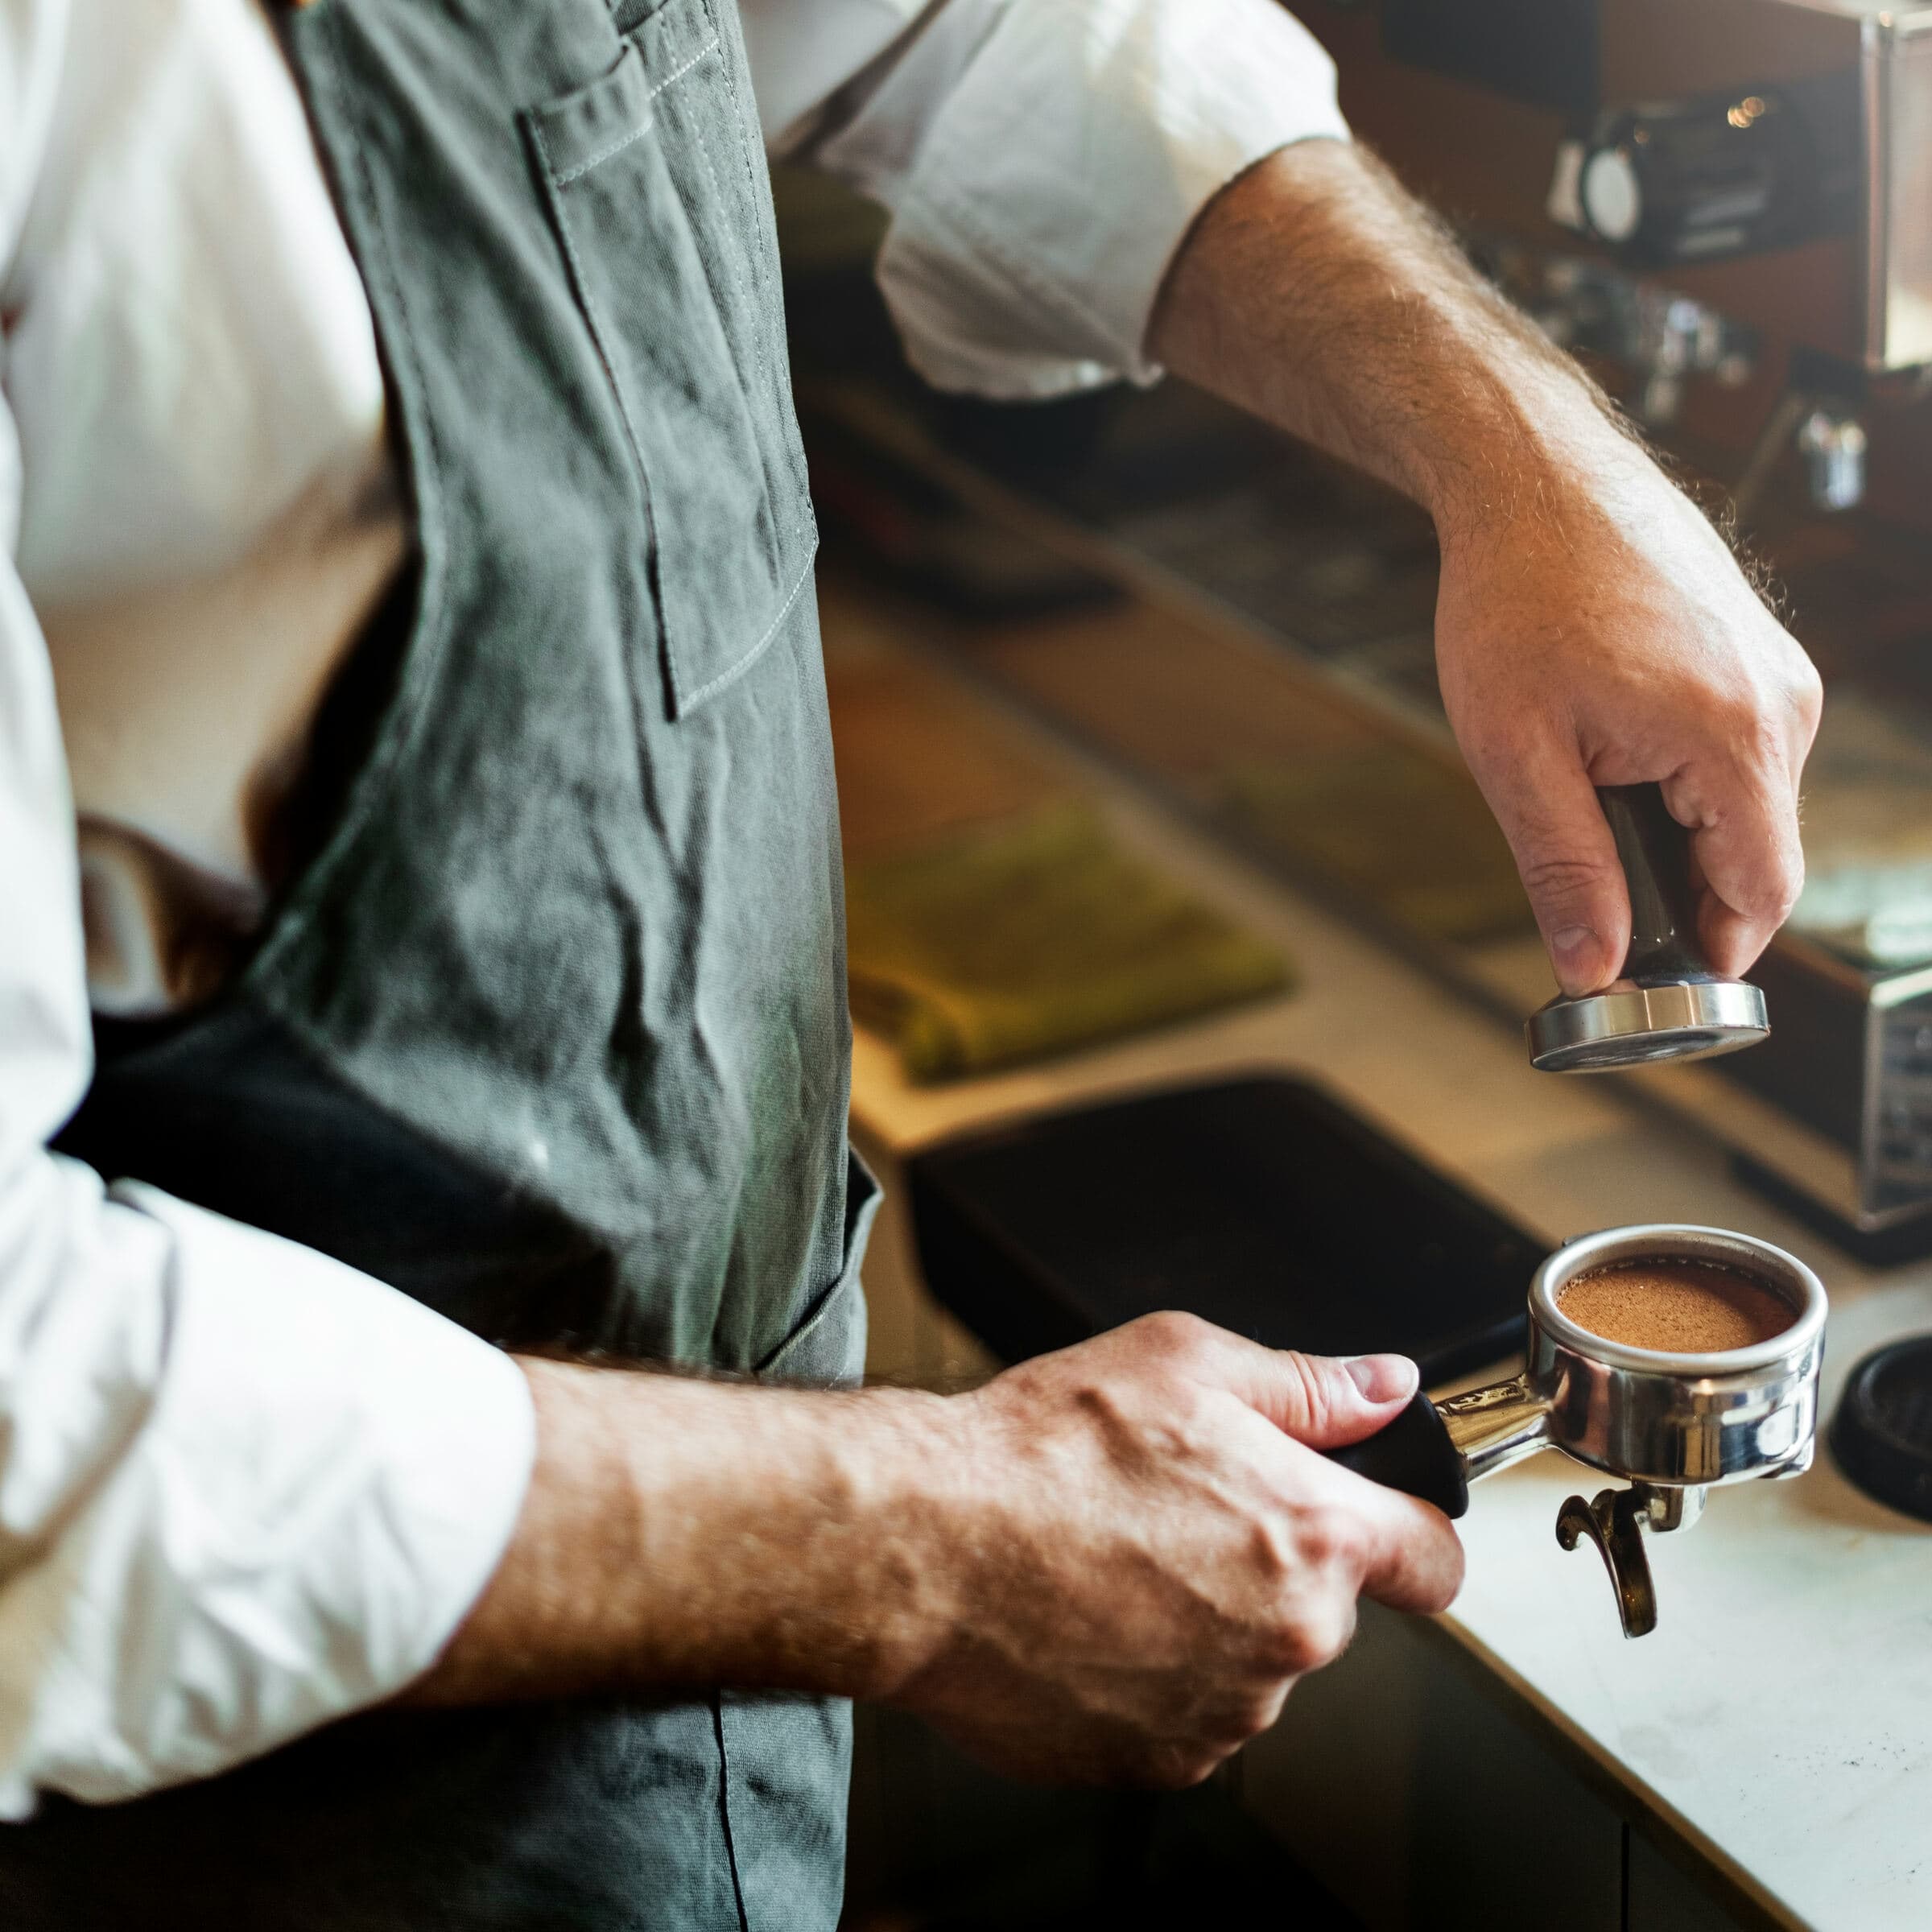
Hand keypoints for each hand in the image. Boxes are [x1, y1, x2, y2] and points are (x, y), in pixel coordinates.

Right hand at [891, 1312, 1463, 1787]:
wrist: (923, 1544)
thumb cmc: (1041, 1449)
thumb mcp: (1185, 1361)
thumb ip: (1309, 1386)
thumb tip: (1384, 1388)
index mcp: (1313, 1533)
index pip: (1435, 1560)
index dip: (1409, 1528)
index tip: (1377, 1521)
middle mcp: (1287, 1638)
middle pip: (1323, 1607)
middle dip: (1271, 1561)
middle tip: (1176, 1510)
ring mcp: (1225, 1713)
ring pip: (1248, 1661)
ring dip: (1207, 1620)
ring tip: (1114, 1559)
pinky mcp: (1158, 1761)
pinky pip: (1185, 1712)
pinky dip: (1150, 1672)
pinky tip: (1088, 1613)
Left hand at [1433, 435, 1821, 996]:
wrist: (1537, 478)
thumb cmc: (1517, 596)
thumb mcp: (1516, 753)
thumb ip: (1564, 869)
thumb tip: (1594, 968)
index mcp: (1735, 733)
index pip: (1761, 892)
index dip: (1710, 952)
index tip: (1653, 985)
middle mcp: (1783, 703)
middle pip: (1756, 855)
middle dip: (1679, 890)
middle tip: (1589, 890)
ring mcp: (1779, 674)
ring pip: (1745, 807)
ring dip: (1674, 831)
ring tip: (1584, 791)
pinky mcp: (1760, 656)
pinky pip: (1738, 755)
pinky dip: (1681, 781)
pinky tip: (1610, 752)